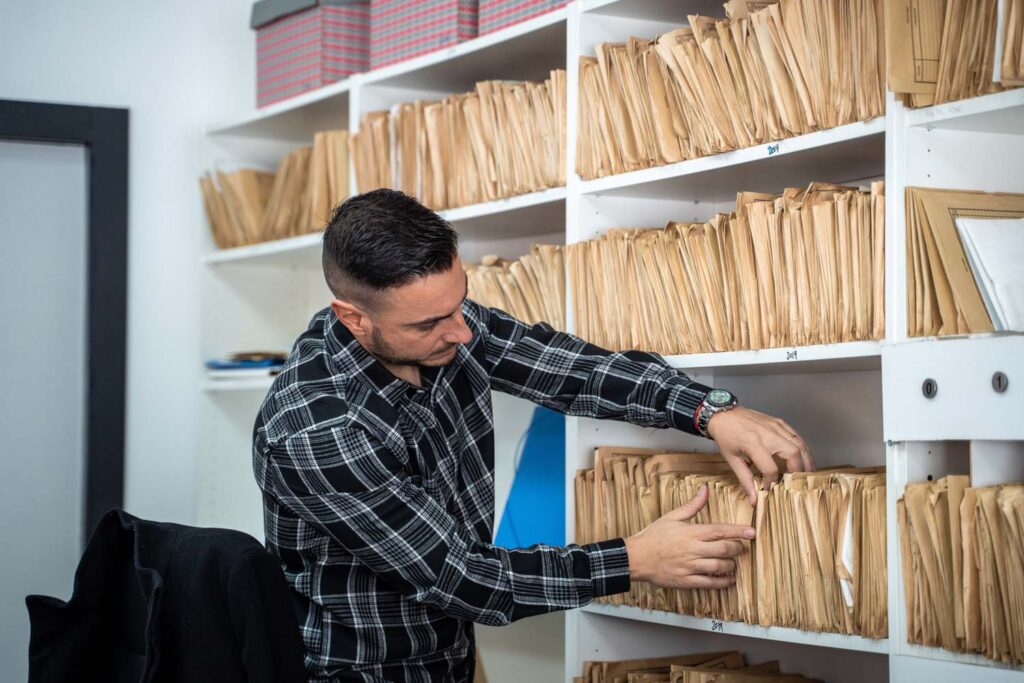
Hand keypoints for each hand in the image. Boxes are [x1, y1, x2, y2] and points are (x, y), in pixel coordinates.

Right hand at [623, 484, 754, 588]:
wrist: (636, 557)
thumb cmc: (653, 536)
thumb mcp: (672, 516)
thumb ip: (692, 505)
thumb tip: (705, 489)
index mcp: (690, 532)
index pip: (720, 530)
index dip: (738, 531)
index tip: (751, 532)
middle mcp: (693, 550)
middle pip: (724, 549)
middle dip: (737, 548)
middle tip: (742, 547)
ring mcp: (690, 566)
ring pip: (719, 567)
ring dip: (732, 565)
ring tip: (734, 562)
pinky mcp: (687, 580)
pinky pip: (710, 583)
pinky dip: (723, 582)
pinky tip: (729, 579)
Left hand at [707, 405, 814, 504]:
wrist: (724, 413)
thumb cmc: (726, 436)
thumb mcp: (732, 459)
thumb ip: (745, 480)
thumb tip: (754, 501)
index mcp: (753, 443)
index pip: (771, 468)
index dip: (772, 482)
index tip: (768, 488)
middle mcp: (768, 434)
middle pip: (793, 453)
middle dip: (799, 471)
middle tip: (797, 484)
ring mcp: (776, 426)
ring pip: (800, 444)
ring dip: (806, 461)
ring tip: (806, 475)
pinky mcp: (780, 422)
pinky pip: (797, 437)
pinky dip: (803, 449)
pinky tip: (803, 460)